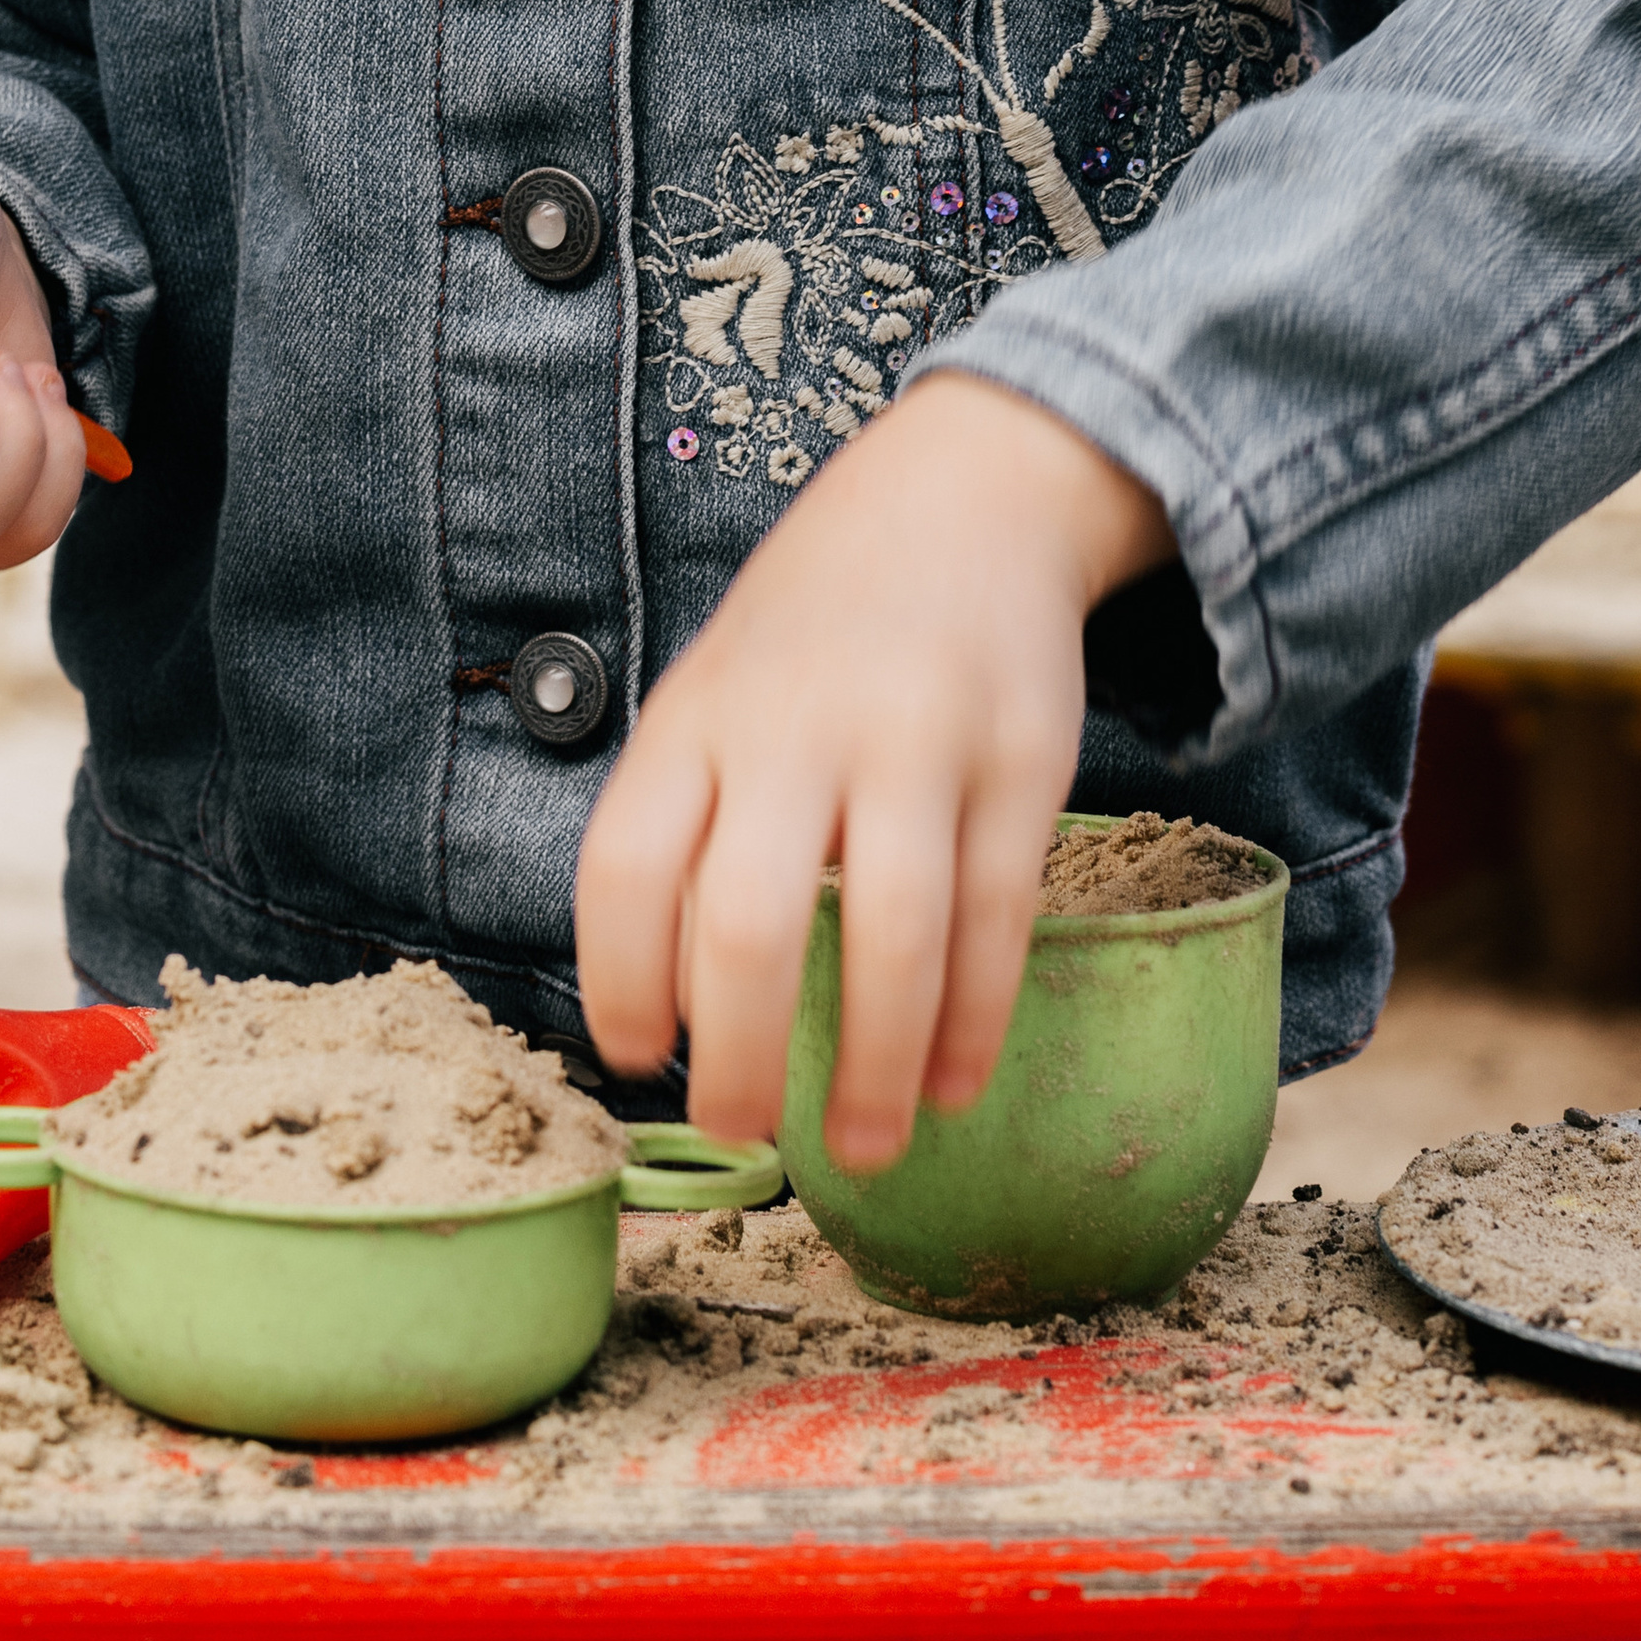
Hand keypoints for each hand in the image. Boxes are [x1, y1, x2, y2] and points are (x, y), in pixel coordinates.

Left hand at [576, 371, 1173, 1168]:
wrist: (965, 489)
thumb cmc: (815, 626)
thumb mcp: (720, 686)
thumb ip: (691, 815)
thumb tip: (674, 1003)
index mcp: (698, 712)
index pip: (624, 863)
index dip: (618, 978)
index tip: (634, 1058)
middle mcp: (797, 725)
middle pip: (745, 922)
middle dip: (740, 1058)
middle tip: (746, 1134)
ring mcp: (916, 740)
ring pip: (891, 937)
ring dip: (876, 1071)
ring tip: (862, 1151)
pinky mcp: (1022, 760)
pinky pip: (998, 917)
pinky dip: (972, 1022)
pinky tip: (954, 1083)